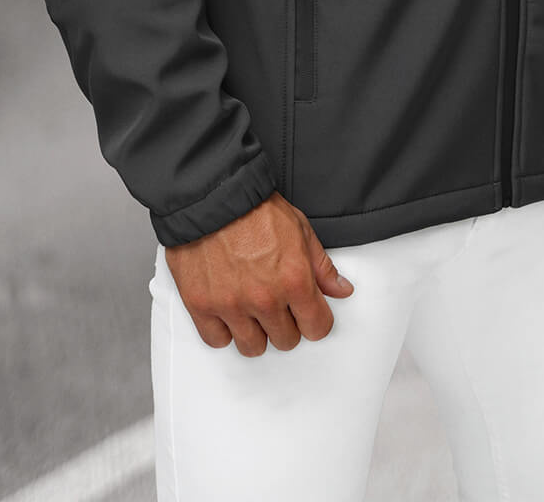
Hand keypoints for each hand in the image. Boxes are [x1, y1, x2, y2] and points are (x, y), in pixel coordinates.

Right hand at [164, 190, 355, 354]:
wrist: (213, 195)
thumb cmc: (255, 208)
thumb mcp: (301, 229)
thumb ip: (322, 266)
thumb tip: (341, 290)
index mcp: (294, 280)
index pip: (317, 328)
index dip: (316, 320)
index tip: (309, 312)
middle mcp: (264, 299)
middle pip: (286, 341)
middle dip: (287, 325)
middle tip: (279, 304)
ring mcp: (231, 306)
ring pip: (253, 347)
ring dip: (256, 332)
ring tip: (253, 309)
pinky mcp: (201, 306)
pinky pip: (217, 341)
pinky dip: (224, 330)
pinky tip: (229, 311)